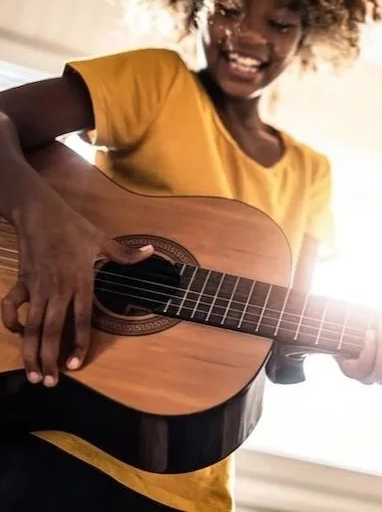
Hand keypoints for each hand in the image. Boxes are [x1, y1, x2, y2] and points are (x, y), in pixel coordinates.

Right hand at [1, 194, 152, 386]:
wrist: (41, 214)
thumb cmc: (74, 228)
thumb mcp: (103, 240)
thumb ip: (126, 254)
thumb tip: (152, 252)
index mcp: (81, 282)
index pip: (80, 320)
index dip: (78, 343)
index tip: (75, 365)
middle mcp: (58, 290)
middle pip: (53, 330)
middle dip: (50, 358)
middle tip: (51, 382)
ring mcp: (37, 288)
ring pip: (32, 326)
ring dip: (31, 351)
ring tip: (33, 374)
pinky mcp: (22, 282)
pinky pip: (12, 307)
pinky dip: (11, 322)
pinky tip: (19, 334)